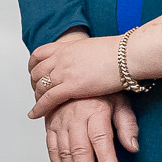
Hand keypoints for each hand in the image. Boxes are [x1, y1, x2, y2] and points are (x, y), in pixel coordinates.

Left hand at [28, 21, 161, 118]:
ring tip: (38, 105)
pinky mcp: (71, 86)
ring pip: (40, 86)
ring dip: (37, 97)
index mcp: (66, 47)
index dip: (33, 65)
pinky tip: (35, 114)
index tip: (34, 73)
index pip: (39, 54)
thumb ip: (83, 54)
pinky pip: (48, 99)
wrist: (127, 55)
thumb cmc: (119, 52)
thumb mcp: (93, 47)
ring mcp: (64, 72)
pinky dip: (39, 108)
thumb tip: (87, 59)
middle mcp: (61, 59)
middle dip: (34, 83)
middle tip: (37, 92)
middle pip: (37, 72)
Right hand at [43, 93, 137, 161]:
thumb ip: (127, 125)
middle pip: (79, 149)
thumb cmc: (102, 91)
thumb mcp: (121, 103)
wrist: (77, 75)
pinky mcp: (50, 125)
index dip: (105, 158)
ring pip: (64, 151)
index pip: (100, 138)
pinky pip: (51, 147)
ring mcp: (60, 121)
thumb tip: (133, 147)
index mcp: (95, 111)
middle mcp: (75, 117)